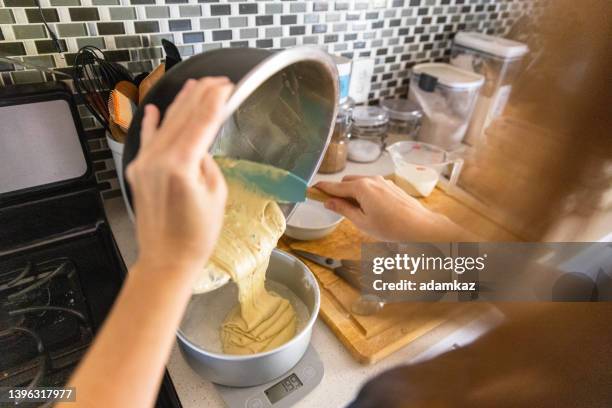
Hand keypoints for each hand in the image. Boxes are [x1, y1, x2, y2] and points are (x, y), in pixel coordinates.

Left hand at [126, 77, 233, 275]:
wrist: (166, 260)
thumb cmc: (197, 236)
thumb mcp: (216, 195)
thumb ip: (207, 164)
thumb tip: (200, 149)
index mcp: (181, 165)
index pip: (201, 122)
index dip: (215, 101)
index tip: (227, 86)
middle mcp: (158, 159)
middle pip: (182, 117)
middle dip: (200, 95)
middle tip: (217, 80)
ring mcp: (144, 163)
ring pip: (165, 124)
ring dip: (181, 103)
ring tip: (195, 85)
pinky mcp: (138, 171)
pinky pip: (147, 139)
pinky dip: (152, 123)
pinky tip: (157, 108)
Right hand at [315, 175, 472, 241]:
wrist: (420, 227)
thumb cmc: (393, 228)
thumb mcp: (362, 222)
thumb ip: (343, 209)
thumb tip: (329, 202)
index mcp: (361, 188)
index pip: (335, 186)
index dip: (322, 189)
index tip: (312, 189)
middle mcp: (371, 180)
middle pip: (347, 182)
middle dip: (339, 192)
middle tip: (335, 207)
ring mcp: (383, 181)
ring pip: (360, 183)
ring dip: (353, 193)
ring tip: (356, 213)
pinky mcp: (391, 186)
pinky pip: (372, 186)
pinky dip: (365, 194)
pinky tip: (370, 209)